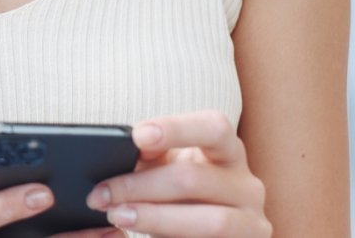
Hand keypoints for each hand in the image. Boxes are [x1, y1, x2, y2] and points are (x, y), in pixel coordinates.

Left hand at [85, 110, 270, 236]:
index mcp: (228, 152)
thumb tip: (132, 145)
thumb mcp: (165, 168)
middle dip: (141, 186)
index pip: (214, 128)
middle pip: (195, 179)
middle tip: (101, 194)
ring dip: (156, 219)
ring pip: (210, 221)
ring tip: (118, 216)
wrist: (200, 233)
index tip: (137, 135)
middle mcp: (247, 185)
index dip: (177, 128)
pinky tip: (140, 236)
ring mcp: (252, 223)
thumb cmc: (179, 195)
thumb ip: (151, 153)